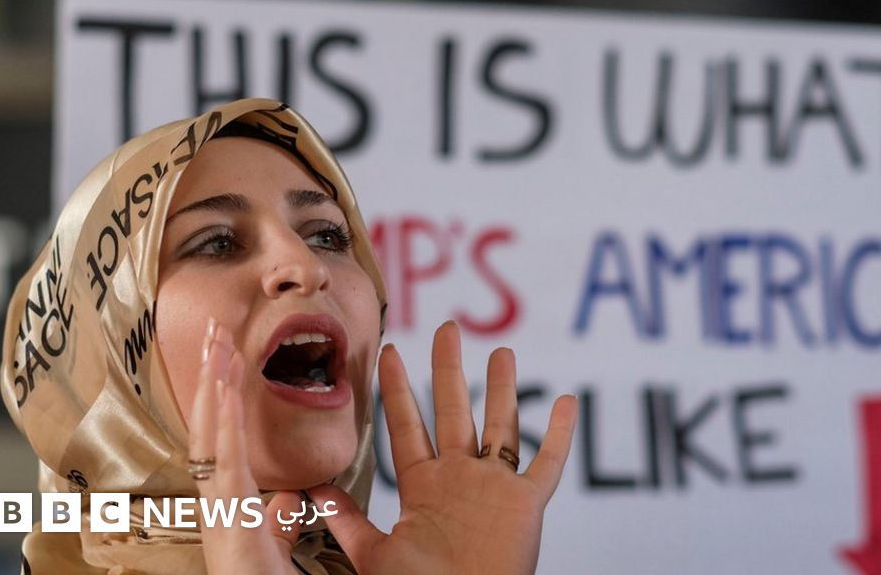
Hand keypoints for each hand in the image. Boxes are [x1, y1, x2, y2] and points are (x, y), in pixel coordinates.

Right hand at [189, 318, 301, 573]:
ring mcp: (215, 506)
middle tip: (216, 330)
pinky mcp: (227, 517)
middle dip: (212, 376)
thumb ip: (278, 515)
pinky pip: (224, 460)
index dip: (221, 393)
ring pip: (211, 433)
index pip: (219, 434)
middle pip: (209, 423)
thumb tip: (287, 494)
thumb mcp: (275, 541)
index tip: (225, 355)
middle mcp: (212, 498)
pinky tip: (228, 389)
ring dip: (215, 386)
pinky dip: (225, 421)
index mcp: (226, 499)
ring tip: (219, 344)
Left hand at [309, 320, 578, 574]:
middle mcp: (458, 478)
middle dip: (449, 368)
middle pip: (453, 410)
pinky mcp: (526, 504)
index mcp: (422, 486)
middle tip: (446, 328)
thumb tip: (313, 490)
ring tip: (503, 352)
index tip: (390, 352)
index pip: (406, 425)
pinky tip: (568, 403)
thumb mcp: (374, 554)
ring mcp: (494, 488)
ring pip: (500, 425)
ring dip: (502, 389)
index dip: (398, 388)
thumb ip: (348, 520)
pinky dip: (560, 434)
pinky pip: (547, 462)